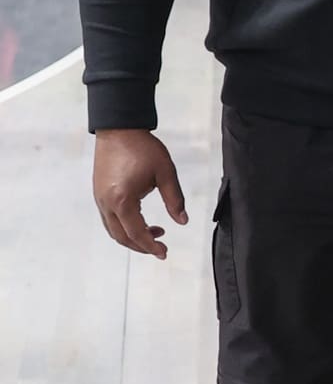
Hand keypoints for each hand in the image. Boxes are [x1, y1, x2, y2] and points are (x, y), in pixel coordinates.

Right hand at [92, 129, 187, 258]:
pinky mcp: (99, 194)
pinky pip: (109, 219)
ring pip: (113, 230)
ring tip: (155, 232)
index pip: (136, 233)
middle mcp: (106, 204)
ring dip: (132, 237)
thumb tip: (182, 221)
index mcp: (123, 201)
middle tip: (160, 247)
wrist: (119, 130)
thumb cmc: (144, 149)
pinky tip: (140, 220)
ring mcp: (99, 200)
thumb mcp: (165, 173)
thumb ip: (175, 199)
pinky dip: (124, 226)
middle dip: (141, 246)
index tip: (164, 253)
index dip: (150, 246)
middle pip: (121, 237)